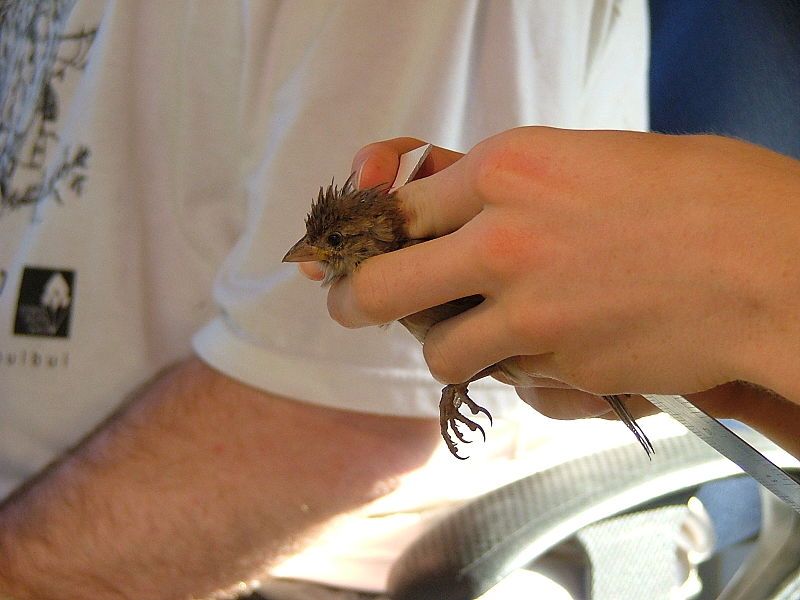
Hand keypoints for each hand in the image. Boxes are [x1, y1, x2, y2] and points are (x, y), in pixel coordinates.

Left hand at [326, 128, 799, 406]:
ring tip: (474, 335)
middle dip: (355, 300)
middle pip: (380, 287)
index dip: (373, 234)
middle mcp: (500, 237)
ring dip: (446, 344)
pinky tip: (545, 345)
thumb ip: (512, 188)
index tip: (364, 251)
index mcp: (507, 167)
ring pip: (436, 349)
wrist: (772, 262)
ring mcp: (525, 309)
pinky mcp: (557, 363)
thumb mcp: (586, 159)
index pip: (397, 209)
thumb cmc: (698, 195)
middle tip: (352, 306)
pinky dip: (509, 367)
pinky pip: (503, 374)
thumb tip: (459, 215)